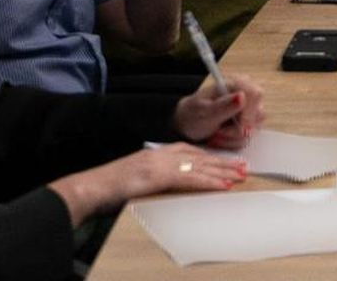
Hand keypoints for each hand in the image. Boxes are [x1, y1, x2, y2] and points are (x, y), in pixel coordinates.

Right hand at [47, 144, 246, 225]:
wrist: (94, 185)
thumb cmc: (111, 183)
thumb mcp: (138, 174)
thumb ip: (155, 173)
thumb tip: (169, 180)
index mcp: (157, 152)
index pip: (190, 150)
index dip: (210, 155)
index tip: (226, 159)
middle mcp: (162, 153)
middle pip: (200, 155)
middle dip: (223, 161)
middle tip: (243, 166)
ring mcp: (162, 163)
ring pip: (200, 165)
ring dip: (223, 170)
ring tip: (241, 175)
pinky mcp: (160, 175)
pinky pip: (191, 178)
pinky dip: (209, 181)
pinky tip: (224, 185)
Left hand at [174, 72, 265, 147]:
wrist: (188, 126)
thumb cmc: (193, 114)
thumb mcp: (203, 111)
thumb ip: (222, 105)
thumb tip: (241, 96)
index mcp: (236, 84)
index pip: (255, 94)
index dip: (249, 112)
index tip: (239, 126)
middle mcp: (246, 95)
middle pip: (258, 114)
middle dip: (237, 129)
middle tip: (219, 131)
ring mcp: (249, 110)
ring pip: (254, 129)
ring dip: (232, 137)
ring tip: (216, 133)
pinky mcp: (248, 124)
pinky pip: (248, 138)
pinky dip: (232, 142)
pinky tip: (221, 137)